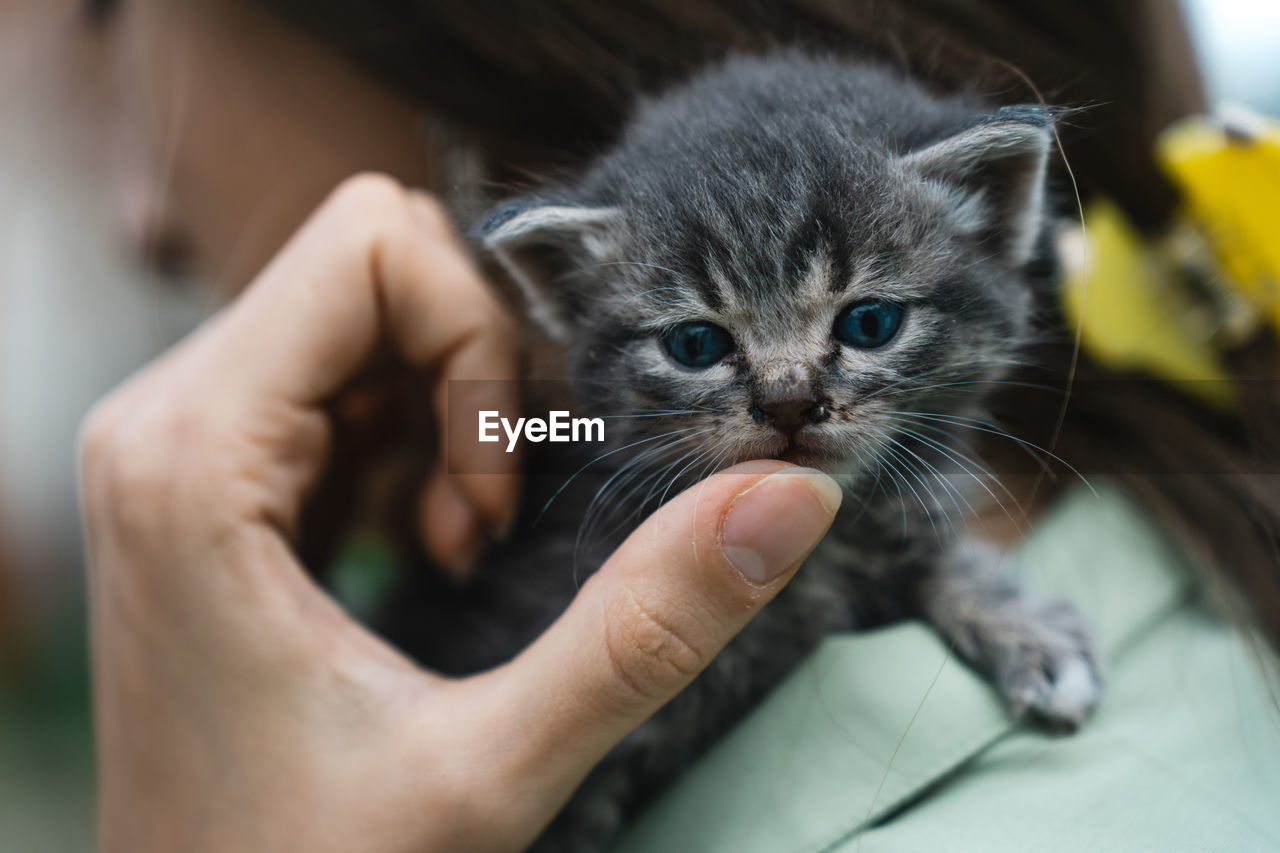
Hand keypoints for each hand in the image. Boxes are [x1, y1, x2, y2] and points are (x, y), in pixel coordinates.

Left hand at [80, 174, 841, 851]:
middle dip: (476, 380)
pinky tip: (436, 549)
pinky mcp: (215, 478)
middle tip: (493, 524)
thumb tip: (792, 491)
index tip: (498, 491)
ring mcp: (183, 446)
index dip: (480, 338)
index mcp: (191, 456)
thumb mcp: (492, 763)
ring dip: (455, 419)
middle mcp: (165, 421)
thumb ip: (647, 627)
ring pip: (370, 323)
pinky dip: (420, 444)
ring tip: (465, 549)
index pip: (371, 241)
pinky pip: (347, 386)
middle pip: (376, 272)